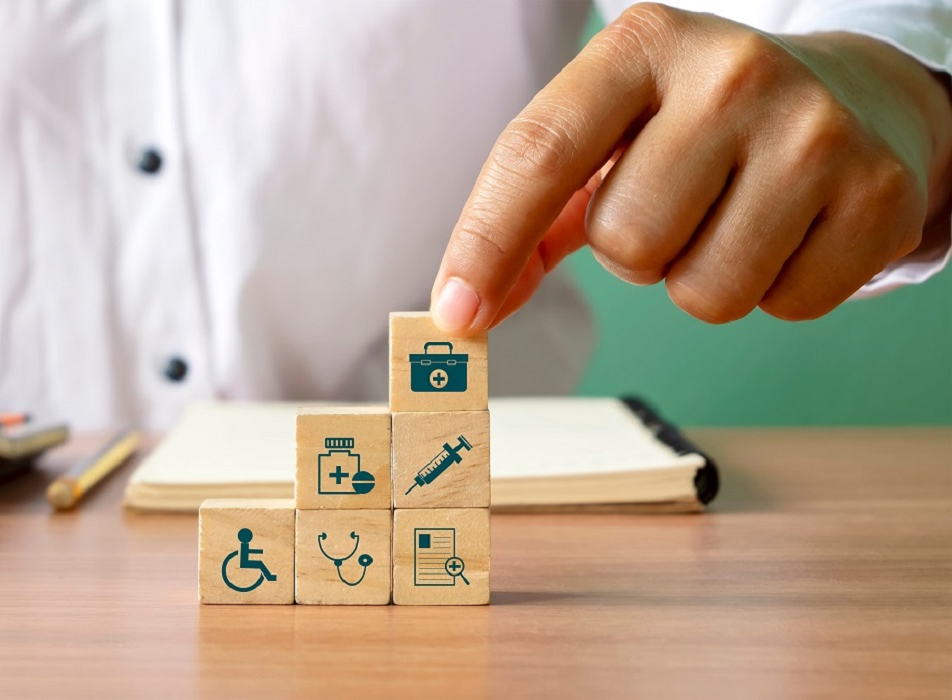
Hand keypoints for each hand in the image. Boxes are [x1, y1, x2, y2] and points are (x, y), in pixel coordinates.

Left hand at [430, 3, 951, 334]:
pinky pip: (781, 307)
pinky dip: (774, 290)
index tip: (454, 312)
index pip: (538, 152)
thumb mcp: (613, 132)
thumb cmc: (702, 127)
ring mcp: (814, 132)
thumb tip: (463, 308)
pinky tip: (790, 231)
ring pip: (701, 293)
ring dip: (699, 278)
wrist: (855, 97)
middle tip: (677, 206)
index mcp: (640, 46)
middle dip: (635, 252)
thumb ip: (531, 216)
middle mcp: (730, 73)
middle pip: (625, 243)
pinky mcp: (878, 195)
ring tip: (731, 217)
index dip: (486, 241)